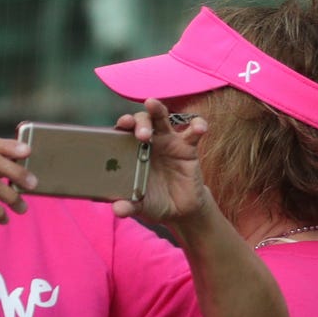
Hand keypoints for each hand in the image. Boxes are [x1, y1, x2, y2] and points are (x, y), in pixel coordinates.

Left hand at [112, 99, 213, 226]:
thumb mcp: (141, 206)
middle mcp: (149, 141)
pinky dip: (197, 126)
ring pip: (162, 118)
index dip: (122, 125)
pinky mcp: (187, 147)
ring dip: (157, 110)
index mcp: (131, 151)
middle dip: (140, 122)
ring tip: (153, 105)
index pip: (123, 132)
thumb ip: (129, 206)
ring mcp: (168, 141)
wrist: (181, 211)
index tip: (122, 124)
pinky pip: (193, 132)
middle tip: (143, 135)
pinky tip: (199, 128)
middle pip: (141, 121)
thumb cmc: (156, 203)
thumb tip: (118, 210)